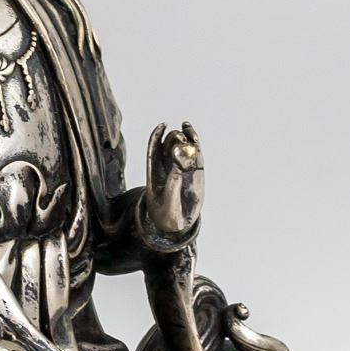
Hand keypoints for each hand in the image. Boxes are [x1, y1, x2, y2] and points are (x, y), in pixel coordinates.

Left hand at [144, 121, 204, 241]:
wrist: (177, 225)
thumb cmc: (167, 215)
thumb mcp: (168, 201)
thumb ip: (172, 184)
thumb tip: (177, 165)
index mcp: (154, 172)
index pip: (154, 149)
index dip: (157, 135)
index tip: (162, 125)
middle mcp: (168, 167)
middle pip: (169, 144)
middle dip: (174, 138)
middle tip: (180, 141)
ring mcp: (182, 168)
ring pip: (183, 147)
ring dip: (185, 137)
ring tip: (189, 131)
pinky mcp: (195, 172)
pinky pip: (195, 155)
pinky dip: (195, 144)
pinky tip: (193, 135)